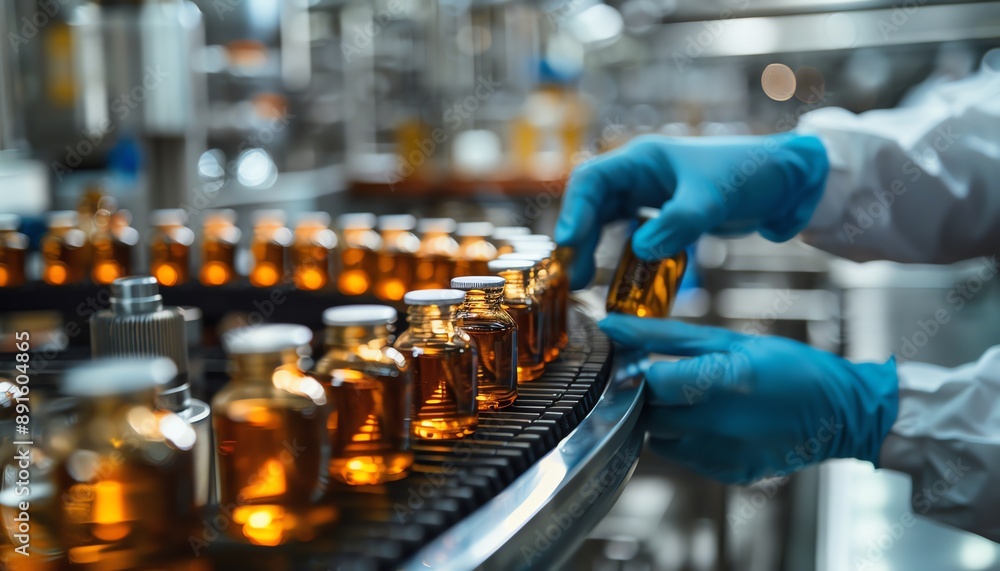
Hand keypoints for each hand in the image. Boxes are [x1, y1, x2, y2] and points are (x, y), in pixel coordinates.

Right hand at [555, 134, 828, 288]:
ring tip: (583, 282)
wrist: (788, 183)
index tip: (566, 242)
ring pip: (607, 224)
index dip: (574, 209)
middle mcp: (640, 176)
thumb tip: (640, 251)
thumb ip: (677, 224)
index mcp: (644, 159)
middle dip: (578, 239)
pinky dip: (621, 258)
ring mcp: (650, 197)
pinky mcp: (664, 218)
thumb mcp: (712, 199)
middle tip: (570, 275)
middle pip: (592, 205)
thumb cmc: (751, 176)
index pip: (592, 180)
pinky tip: (617, 281)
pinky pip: (630, 238)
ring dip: (593, 250)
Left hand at [599, 314, 897, 483]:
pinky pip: (683, 458)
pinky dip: (685, 440)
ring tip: (693, 401)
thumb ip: (664, 335)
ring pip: (658, 438)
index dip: (639, 370)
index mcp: (723, 381)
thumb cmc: (788, 367)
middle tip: (669, 379)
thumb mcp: (728, 340)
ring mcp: (724, 454)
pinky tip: (711, 423)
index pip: (650, 382)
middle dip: (649, 394)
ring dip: (664, 418)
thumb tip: (611, 325)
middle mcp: (720, 424)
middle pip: (648, 412)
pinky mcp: (728, 474)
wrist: (843, 414)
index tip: (642, 361)